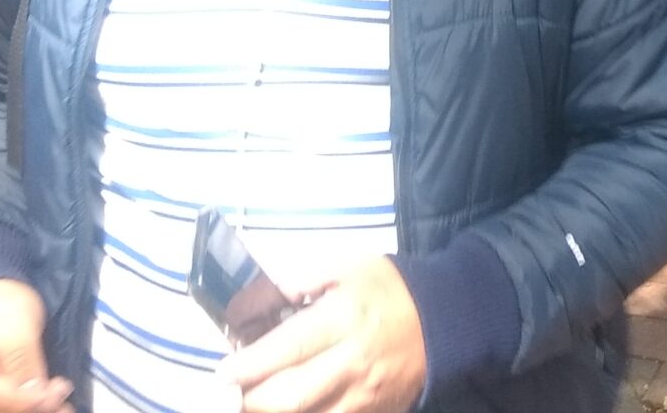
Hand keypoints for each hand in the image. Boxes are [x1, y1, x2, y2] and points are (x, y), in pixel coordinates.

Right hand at [0, 280, 68, 412]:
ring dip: (24, 412)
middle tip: (63, 404)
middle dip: (27, 411)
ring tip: (58, 404)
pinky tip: (42, 404)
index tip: (59, 393)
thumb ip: (22, 361)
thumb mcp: (16, 321)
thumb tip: (35, 396)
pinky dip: (17, 410)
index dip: (27, 400)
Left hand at [216, 256, 425, 412]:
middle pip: (290, 395)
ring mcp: (363, 396)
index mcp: (343, 319)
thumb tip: (244, 308)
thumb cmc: (386, 288)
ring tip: (253, 402)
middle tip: (229, 393)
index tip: (223, 371)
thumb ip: (291, 284)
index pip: (287, 349)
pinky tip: (287, 408)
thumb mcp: (343, 268)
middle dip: (252, 398)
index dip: (250, 364)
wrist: (443, 319)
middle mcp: (351, 362)